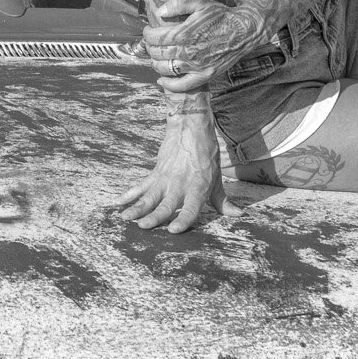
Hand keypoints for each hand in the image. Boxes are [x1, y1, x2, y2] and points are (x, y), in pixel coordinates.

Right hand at [115, 107, 222, 232]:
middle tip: (142, 226)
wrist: (191, 128)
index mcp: (198, 188)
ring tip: (125, 217)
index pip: (191, 209)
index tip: (172, 230)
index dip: (182, 220)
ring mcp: (166, 178)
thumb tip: (238, 215)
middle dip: (153, 216)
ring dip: (137, 207)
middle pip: (165, 204)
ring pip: (149, 196)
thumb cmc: (207, 155)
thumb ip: (223, 201)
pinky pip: (141, 185)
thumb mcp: (217, 179)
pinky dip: (130, 193)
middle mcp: (181, 185)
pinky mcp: (156, 172)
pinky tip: (120, 201)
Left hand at [141, 0, 267, 93]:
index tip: (148, 31)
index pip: (156, 38)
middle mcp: (188, 52)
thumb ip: (178, 4)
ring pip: (166, 69)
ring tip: (156, 57)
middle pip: (158, 53)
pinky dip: (169, 84)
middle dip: (150, 48)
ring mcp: (197, 66)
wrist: (244, 31)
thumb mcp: (200, 2)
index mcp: (185, 33)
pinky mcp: (205, 75)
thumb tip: (160, 12)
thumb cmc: (221, 15)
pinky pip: (183, 85)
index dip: (147, 34)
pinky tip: (161, 80)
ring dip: (156, 63)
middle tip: (151, 43)